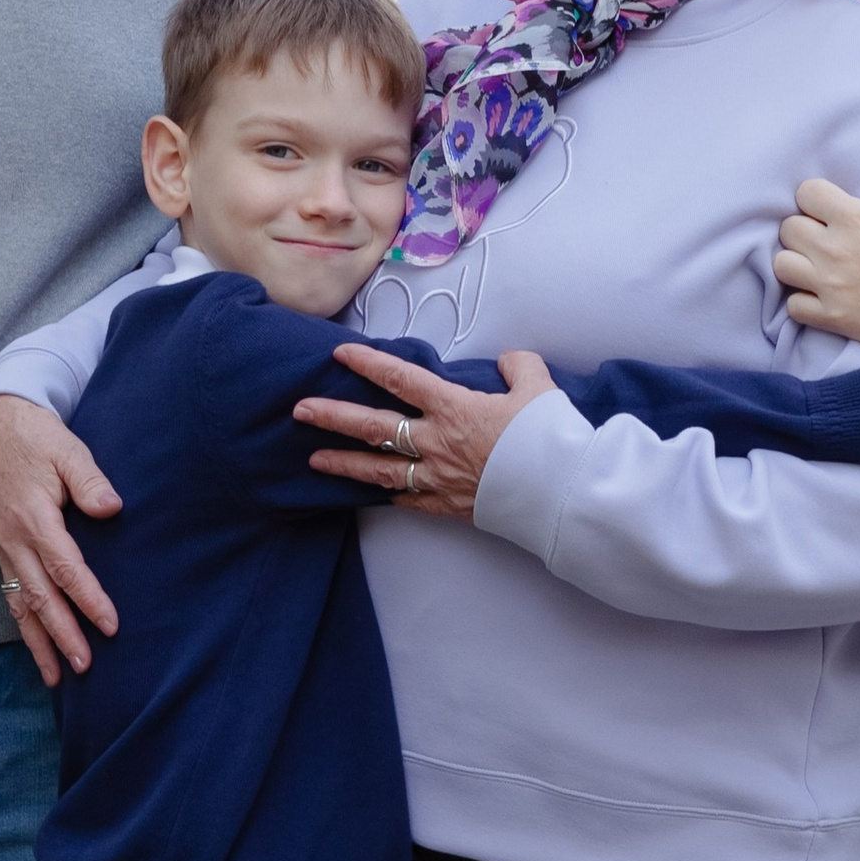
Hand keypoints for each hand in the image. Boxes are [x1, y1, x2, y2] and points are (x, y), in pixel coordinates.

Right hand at [0, 392, 121, 686]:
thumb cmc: (36, 438)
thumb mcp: (67, 449)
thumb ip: (89, 480)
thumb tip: (112, 509)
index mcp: (33, 516)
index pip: (64, 567)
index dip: (87, 598)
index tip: (110, 625)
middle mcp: (13, 539)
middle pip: (41, 597)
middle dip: (63, 635)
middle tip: (86, 667)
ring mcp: (3, 548)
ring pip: (21, 605)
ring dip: (39, 642)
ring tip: (57, 677)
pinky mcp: (0, 551)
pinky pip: (11, 596)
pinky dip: (24, 626)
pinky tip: (38, 649)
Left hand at [295, 346, 560, 516]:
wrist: (558, 490)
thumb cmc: (548, 437)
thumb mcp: (538, 387)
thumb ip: (517, 366)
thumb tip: (508, 361)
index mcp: (453, 407)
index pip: (400, 378)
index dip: (368, 364)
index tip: (341, 355)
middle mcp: (436, 442)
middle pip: (374, 427)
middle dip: (333, 417)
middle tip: (300, 411)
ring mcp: (437, 477)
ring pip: (379, 470)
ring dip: (344, 463)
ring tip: (314, 460)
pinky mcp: (447, 505)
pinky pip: (407, 500)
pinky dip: (387, 495)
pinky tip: (368, 494)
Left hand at [776, 130, 859, 374]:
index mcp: (857, 218)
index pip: (806, 192)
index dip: (816, 198)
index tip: (830, 208)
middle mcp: (836, 250)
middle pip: (788, 228)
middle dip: (804, 229)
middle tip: (824, 237)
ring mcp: (831, 286)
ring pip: (781, 266)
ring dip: (796, 263)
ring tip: (816, 265)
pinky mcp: (832, 318)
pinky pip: (793, 306)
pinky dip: (802, 301)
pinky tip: (821, 296)